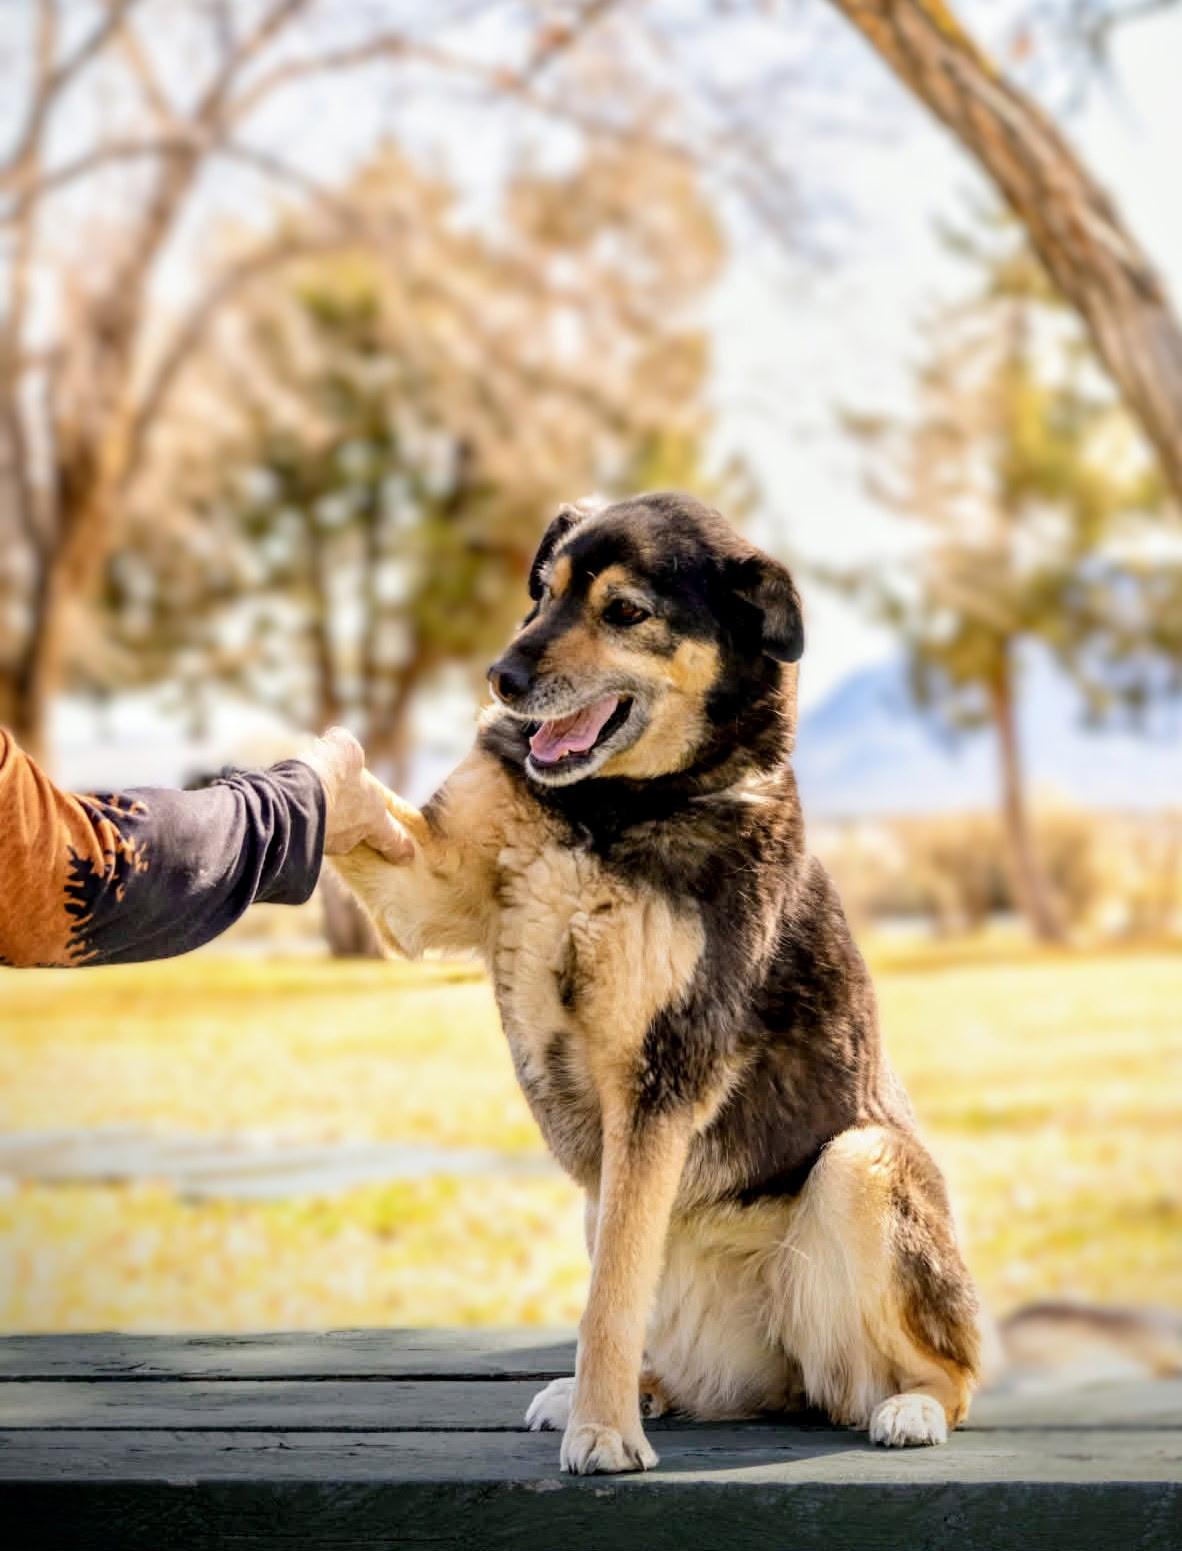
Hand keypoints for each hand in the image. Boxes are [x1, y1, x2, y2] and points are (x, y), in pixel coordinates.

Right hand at [298, 728, 413, 862]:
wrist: (294, 800)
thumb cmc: (331, 774)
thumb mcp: (345, 750)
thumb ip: (347, 751)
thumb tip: (339, 745)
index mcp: (373, 816)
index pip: (391, 835)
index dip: (399, 845)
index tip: (407, 856)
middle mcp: (350, 836)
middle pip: (355, 835)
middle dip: (348, 823)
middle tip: (340, 809)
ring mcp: (324, 844)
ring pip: (326, 833)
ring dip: (321, 819)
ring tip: (309, 801)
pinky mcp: (299, 847)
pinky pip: (302, 833)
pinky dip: (298, 820)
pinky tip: (289, 806)